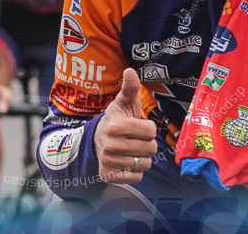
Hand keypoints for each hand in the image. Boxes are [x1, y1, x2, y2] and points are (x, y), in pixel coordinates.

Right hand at [95, 68, 156, 183]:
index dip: (148, 128)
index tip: (137, 125)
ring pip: (145, 164)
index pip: (150, 131)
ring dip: (142, 157)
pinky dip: (135, 171)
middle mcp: (110, 144)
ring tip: (130, 149)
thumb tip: (130, 70)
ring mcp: (108, 161)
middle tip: (134, 138)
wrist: (97, 139)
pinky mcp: (108, 175)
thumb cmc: (117, 119)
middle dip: (147, 143)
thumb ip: (130, 88)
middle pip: (151, 149)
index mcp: (114, 125)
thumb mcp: (124, 102)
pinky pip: (137, 177)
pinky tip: (125, 161)